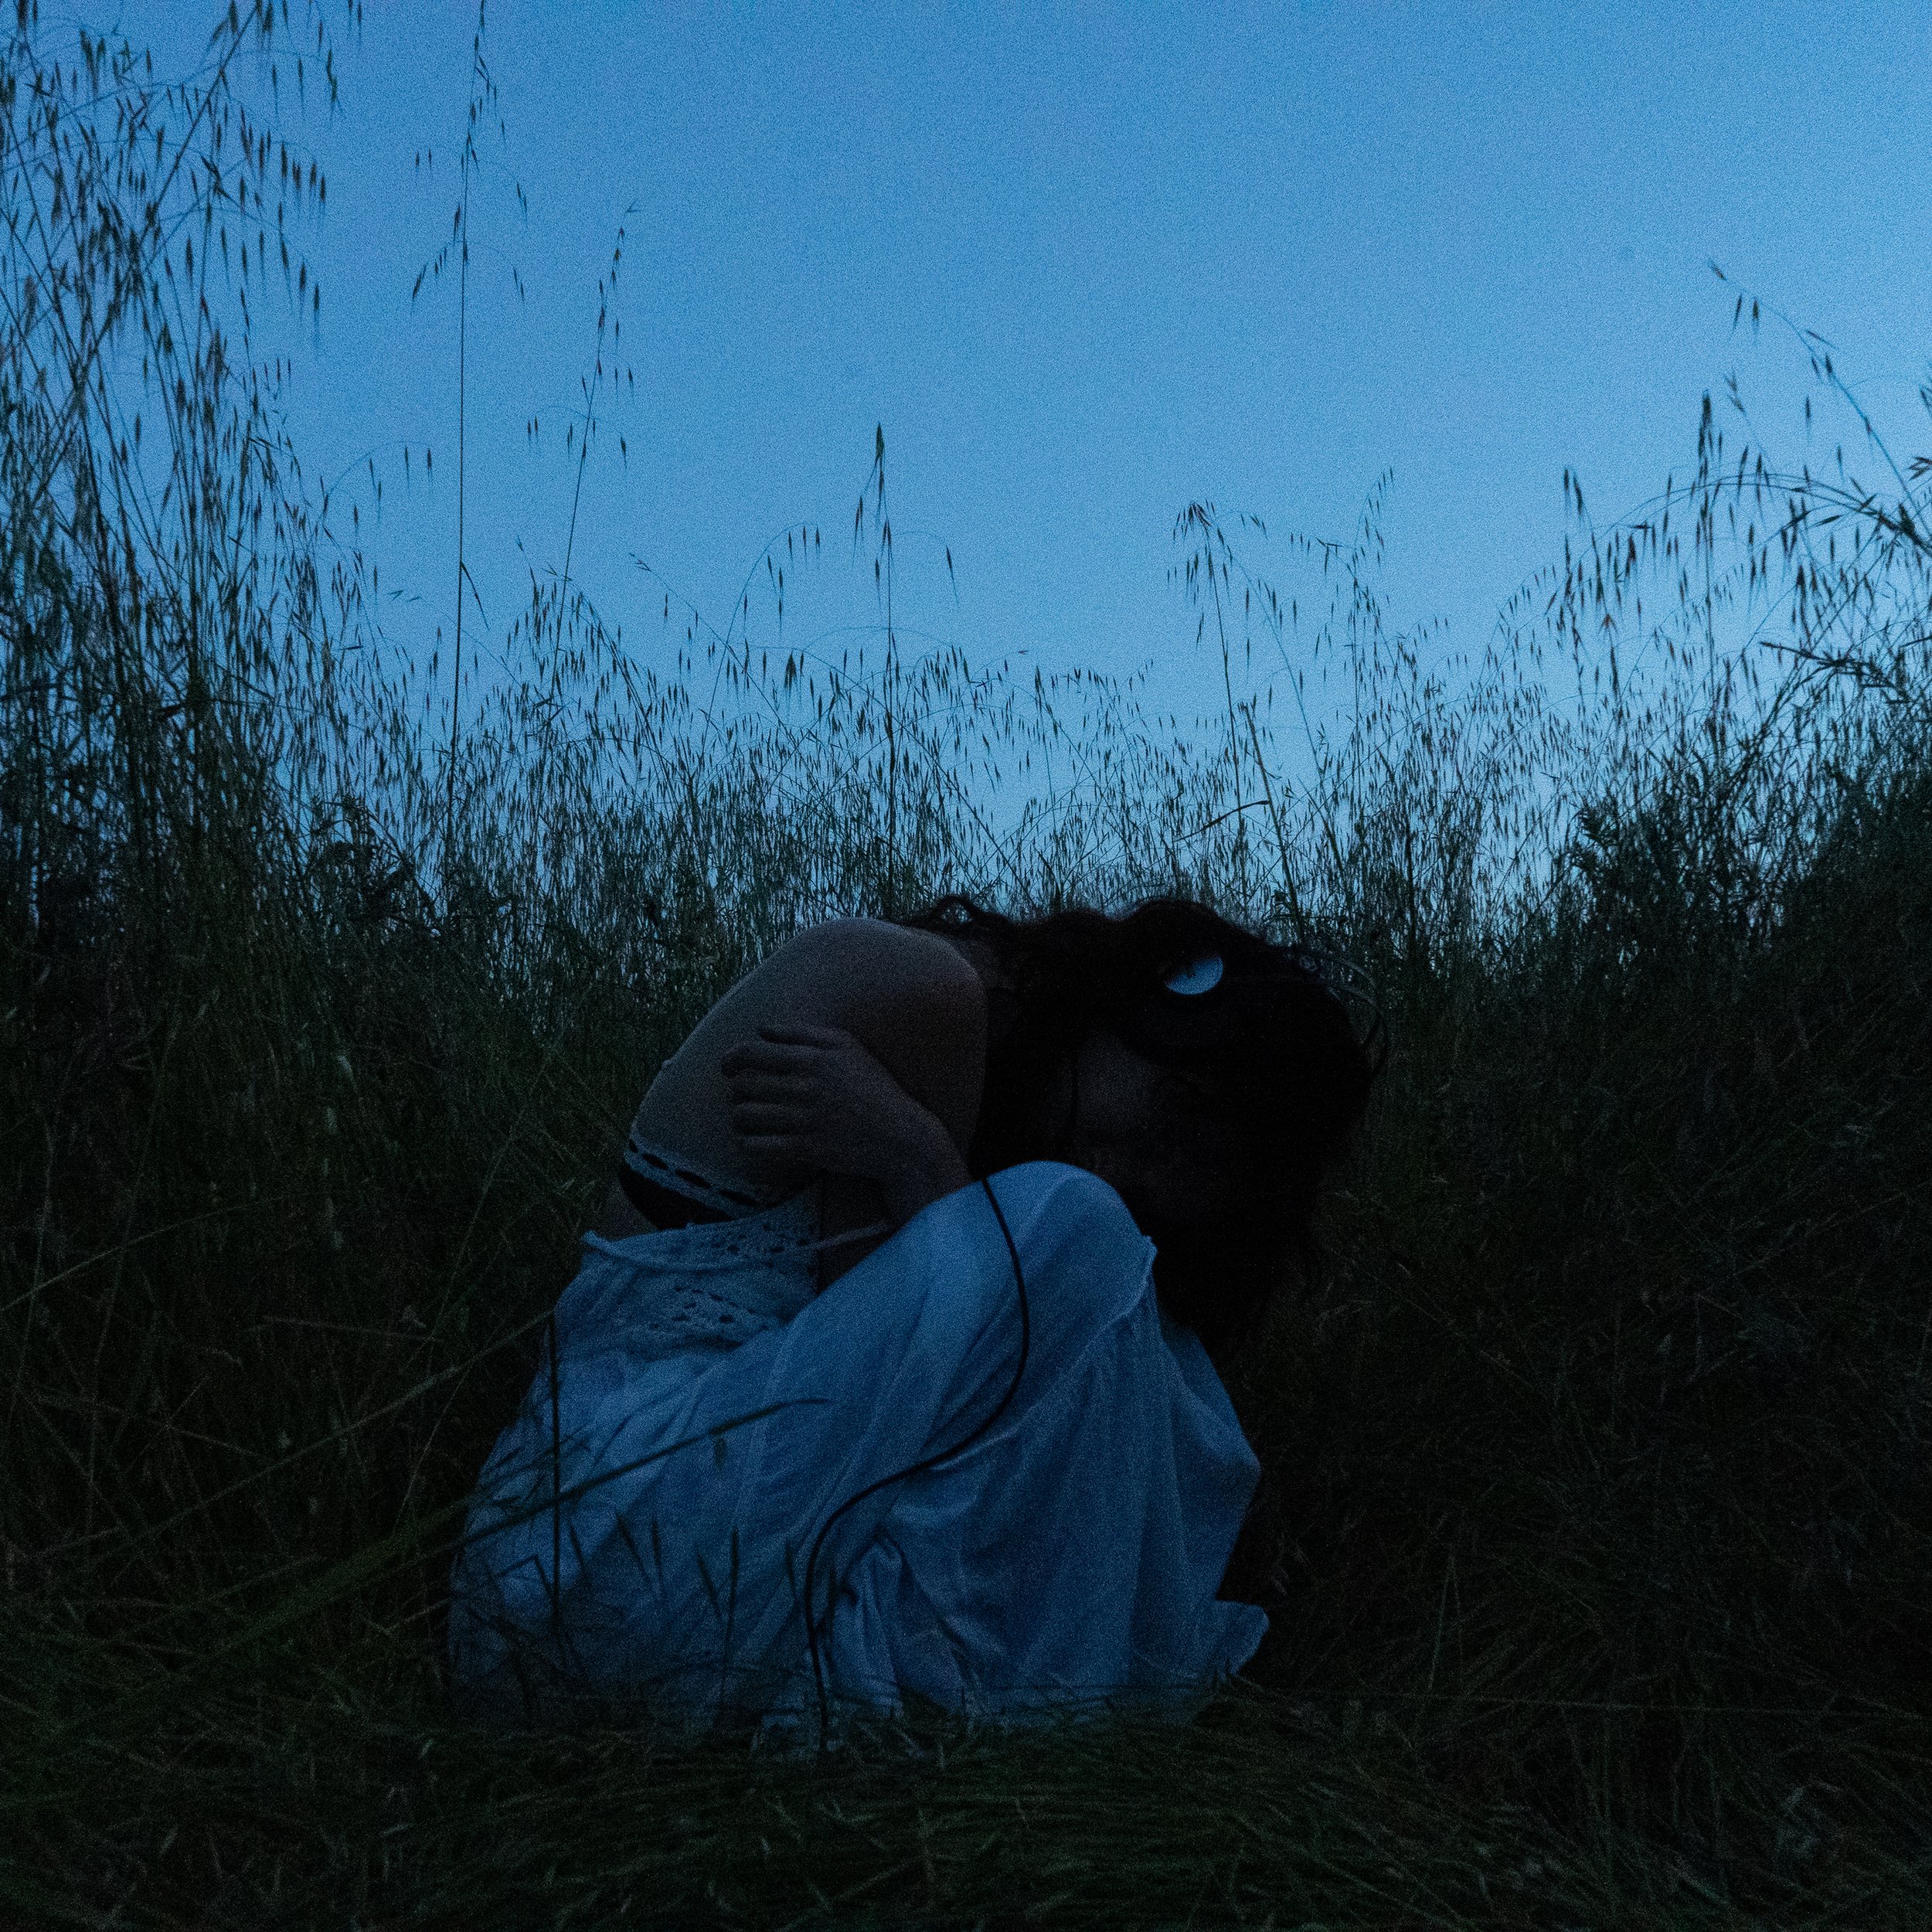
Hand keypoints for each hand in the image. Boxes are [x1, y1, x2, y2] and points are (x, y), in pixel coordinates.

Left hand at [719, 1023, 967, 1223]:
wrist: (900, 1136)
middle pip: (742, 1085)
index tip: (728, 1067)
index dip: (731, 1059)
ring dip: (738, 1116)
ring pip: (743, 1115)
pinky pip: (755, 1146)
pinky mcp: (804, 1149)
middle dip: (736, 1089)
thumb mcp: (848, 1047)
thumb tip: (762, 1029)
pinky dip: (746, 1142)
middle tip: (744, 1094)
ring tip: (747, 1117)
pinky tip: (754, 1139)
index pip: (751, 1054)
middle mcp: (805, 1088)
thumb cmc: (874, 1086)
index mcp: (812, 1058)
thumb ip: (803, 1033)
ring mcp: (803, 1120)